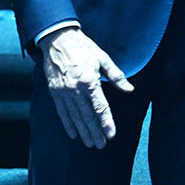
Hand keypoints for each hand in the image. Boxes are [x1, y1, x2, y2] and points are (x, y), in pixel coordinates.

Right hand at [40, 27, 132, 147]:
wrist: (58, 39)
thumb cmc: (83, 48)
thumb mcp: (103, 59)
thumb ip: (117, 76)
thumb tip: (130, 89)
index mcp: (89, 81)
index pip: (100, 107)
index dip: (106, 123)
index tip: (111, 135)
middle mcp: (75, 89)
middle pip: (87, 116)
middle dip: (95, 132)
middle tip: (101, 145)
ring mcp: (63, 92)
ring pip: (74, 117)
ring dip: (83, 131)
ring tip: (89, 144)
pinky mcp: (55, 92)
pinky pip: (62, 112)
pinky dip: (67, 124)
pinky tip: (73, 134)